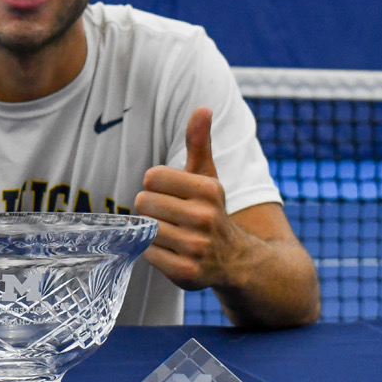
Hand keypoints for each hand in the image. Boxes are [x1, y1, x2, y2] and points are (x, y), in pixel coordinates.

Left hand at [133, 106, 249, 291]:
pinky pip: (148, 254)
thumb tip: (202, 108)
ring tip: (171, 234)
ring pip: (145, 229)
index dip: (155, 185)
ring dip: (152, 231)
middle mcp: (205, 218)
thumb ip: (199, 142)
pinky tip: (171, 251)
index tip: (171, 194)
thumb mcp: (208, 176)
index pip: (152, 177)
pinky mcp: (187, 274)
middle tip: (169, 216)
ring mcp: (197, 248)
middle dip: (150, 208)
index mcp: (209, 189)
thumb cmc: (211, 211)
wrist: (237, 261)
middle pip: (143, 203)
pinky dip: (153, 252)